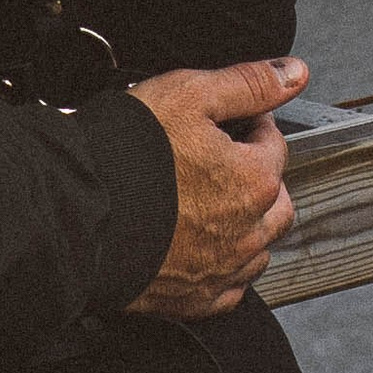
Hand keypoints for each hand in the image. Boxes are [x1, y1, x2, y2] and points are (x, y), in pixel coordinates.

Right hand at [122, 56, 306, 320]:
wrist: (78, 216)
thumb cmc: (127, 156)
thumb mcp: (189, 94)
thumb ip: (248, 84)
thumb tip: (294, 73)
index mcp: (254, 179)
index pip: (274, 144)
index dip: (249, 125)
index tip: (225, 123)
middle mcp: (248, 231)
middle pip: (275, 199)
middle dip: (257, 176)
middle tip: (220, 159)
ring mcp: (222, 270)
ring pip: (258, 247)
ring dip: (247, 223)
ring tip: (210, 201)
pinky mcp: (195, 300)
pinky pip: (230, 288)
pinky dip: (224, 268)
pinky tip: (201, 248)